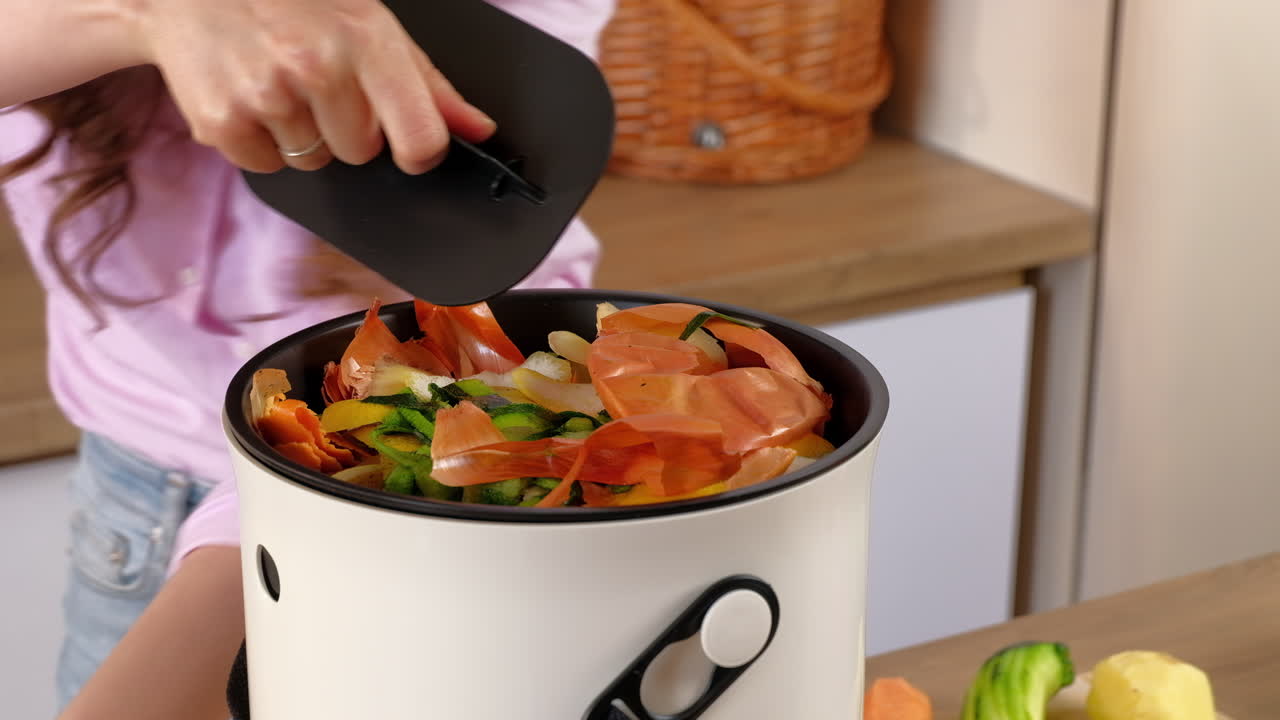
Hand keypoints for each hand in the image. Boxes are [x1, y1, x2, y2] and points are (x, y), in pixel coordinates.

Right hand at [129, 0, 495, 173]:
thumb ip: (427, 83)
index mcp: (365, 42)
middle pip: (361, 153)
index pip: (421, 139)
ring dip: (299, 133)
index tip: (406, 142)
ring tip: (277, 80)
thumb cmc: (293, 0)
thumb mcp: (368, 22)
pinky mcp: (221, 120)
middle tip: (316, 82)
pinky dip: (257, 140)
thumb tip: (476, 128)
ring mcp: (267, 95)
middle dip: (344, 127)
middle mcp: (317, 68)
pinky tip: (248, 93)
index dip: (419, 150)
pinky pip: (265, 166)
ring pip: (313, 162)